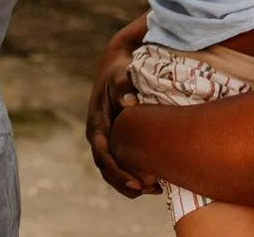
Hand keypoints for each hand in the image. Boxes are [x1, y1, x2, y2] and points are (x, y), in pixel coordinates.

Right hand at [85, 21, 159, 198]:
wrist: (117, 64)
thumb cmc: (120, 70)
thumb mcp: (120, 75)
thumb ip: (123, 87)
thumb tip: (129, 103)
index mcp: (96, 124)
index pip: (103, 155)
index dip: (119, 173)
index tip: (138, 185)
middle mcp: (98, 135)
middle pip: (107, 169)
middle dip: (127, 184)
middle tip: (153, 190)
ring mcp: (106, 138)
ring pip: (113, 170)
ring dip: (131, 184)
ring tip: (157, 189)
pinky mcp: (115, 139)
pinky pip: (120, 163)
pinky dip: (134, 175)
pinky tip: (155, 180)